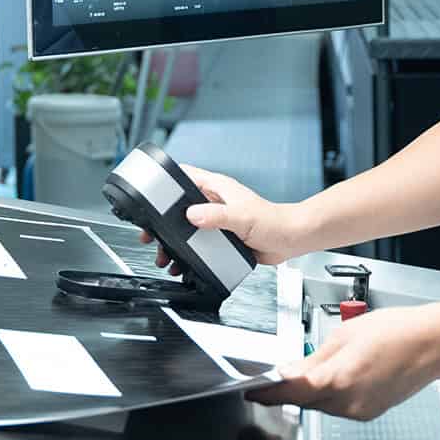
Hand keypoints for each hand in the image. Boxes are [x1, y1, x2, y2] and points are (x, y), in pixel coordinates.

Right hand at [137, 165, 307, 273]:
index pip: (185, 176)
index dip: (166, 181)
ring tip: (164, 255)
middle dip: (163, 221)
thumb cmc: (273, 221)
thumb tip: (192, 215)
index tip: (150, 192)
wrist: (289, 239)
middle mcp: (214, 201)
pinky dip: (187, 253)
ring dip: (173, 241)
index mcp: (217, 188)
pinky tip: (182, 263)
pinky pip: (198, 243)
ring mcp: (216, 219)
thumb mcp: (241, 217)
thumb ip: (217, 215)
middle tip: (150, 234)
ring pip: (186, 227)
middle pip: (179, 206)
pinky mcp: (220, 237)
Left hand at [246, 304, 439, 419]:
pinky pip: (339, 405)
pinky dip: (330, 393)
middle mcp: (348, 401)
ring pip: (321, 404)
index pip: (290, 392)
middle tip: (277, 374)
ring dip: (311, 389)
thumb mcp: (343, 335)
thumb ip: (312, 358)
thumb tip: (289, 370)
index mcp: (337, 379)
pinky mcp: (370, 411)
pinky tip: (336, 375)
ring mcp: (361, 410)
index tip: (251, 391)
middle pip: (304, 400)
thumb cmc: (394, 331)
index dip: (267, 393)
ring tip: (313, 366)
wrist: (431, 343)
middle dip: (290, 388)